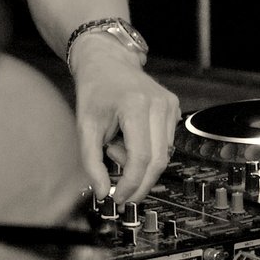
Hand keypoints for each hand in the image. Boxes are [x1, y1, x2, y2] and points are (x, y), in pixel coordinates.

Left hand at [69, 34, 178, 202]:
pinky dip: (148, 150)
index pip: (141, 158)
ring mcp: (170, 105)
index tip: (118, 197)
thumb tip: (102, 192)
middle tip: (123, 193)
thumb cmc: (95, 91)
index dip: (131, 184)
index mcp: (136, 106)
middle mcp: (159, 104)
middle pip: (158, 160)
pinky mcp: (174, 107)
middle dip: (140, 183)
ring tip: (117, 146)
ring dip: (140, 163)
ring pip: (164, 154)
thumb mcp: (85, 128)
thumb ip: (91, 163)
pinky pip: (166, 143)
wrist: (108, 62)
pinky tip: (129, 137)